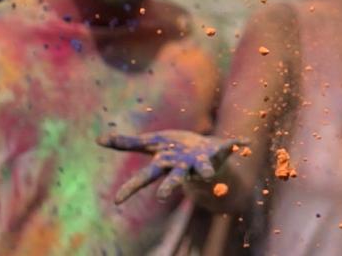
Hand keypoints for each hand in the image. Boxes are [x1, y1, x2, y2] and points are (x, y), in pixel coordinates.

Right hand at [98, 129, 241, 203]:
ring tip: (209, 178)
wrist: (204, 151)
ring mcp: (202, 161)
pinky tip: (243, 142)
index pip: (145, 178)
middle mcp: (183, 167)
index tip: (117, 202)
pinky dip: (236, 144)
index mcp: (165, 164)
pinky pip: (229, 146)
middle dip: (169, 187)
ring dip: (206, 172)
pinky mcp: (219, 151)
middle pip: (174, 179)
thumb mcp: (152, 143)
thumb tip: (98, 139)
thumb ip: (128, 143)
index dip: (131, 189)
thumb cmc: (175, 149)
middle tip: (161, 198)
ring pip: (204, 170)